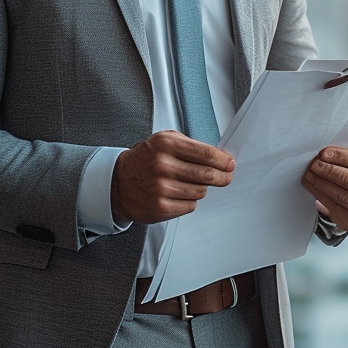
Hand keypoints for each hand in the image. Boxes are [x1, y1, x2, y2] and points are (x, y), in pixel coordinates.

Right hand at [111, 130, 234, 224]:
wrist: (117, 182)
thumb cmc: (145, 159)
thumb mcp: (163, 140)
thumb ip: (190, 145)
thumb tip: (219, 157)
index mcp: (166, 144)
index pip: (205, 153)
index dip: (222, 160)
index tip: (229, 164)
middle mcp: (163, 165)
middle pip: (207, 174)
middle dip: (222, 177)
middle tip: (226, 177)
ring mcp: (161, 188)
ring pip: (200, 191)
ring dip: (202, 188)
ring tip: (191, 183)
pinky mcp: (160, 207)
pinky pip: (190, 205)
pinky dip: (189, 200)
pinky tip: (179, 194)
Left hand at [302, 147, 347, 232]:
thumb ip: (345, 159)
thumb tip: (323, 155)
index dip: (340, 156)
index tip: (323, 153)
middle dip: (329, 170)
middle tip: (314, 165)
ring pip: (341, 195)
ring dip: (321, 183)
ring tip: (309, 175)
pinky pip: (335, 207)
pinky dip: (320, 195)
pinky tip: (312, 187)